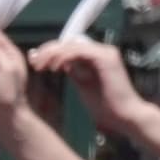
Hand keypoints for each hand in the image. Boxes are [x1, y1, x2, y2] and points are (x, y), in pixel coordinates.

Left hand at [29, 34, 155, 135]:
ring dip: (52, 54)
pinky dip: (63, 58)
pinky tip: (54, 68)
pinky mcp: (105, 58)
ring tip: (40, 66)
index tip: (35, 62)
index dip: (51, 52)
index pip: (70, 47)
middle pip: (69, 43)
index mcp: (97, 56)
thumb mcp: (84, 85)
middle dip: (48, 51)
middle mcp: (102, 50)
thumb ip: (75, 72)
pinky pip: (78, 52)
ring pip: (71, 45)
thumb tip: (60, 64)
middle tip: (33, 62)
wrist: (125, 117)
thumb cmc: (107, 106)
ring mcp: (105, 52)